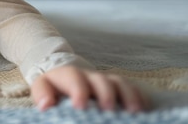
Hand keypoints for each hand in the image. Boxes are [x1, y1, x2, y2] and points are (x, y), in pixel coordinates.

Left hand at [31, 66, 148, 112]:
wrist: (63, 76)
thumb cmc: (53, 88)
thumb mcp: (43, 88)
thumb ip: (43, 95)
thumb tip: (45, 105)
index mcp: (66, 75)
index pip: (72, 78)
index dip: (78, 90)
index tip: (80, 106)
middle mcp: (87, 76)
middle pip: (99, 79)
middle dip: (105, 93)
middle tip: (108, 109)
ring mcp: (103, 80)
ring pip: (118, 82)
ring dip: (127, 95)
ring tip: (134, 112)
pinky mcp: (115, 86)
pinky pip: (130, 87)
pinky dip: (138, 97)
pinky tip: (144, 109)